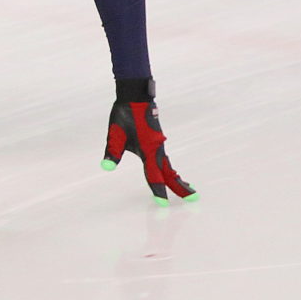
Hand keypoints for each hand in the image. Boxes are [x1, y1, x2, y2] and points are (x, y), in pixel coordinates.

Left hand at [102, 77, 194, 203]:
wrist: (135, 95)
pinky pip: (165, 158)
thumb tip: (107, 167)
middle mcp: (157, 148)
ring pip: (169, 166)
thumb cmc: (125, 114)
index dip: (158, 190)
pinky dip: (170, 168)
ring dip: (177, 178)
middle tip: (193, 198)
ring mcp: (159, 143)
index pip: (154, 175)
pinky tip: (170, 170)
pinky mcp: (156, 139)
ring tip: (187, 188)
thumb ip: (112, 151)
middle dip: (179, 187)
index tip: (163, 204)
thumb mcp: (116, 133)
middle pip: (169, 173)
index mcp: (148, 149)